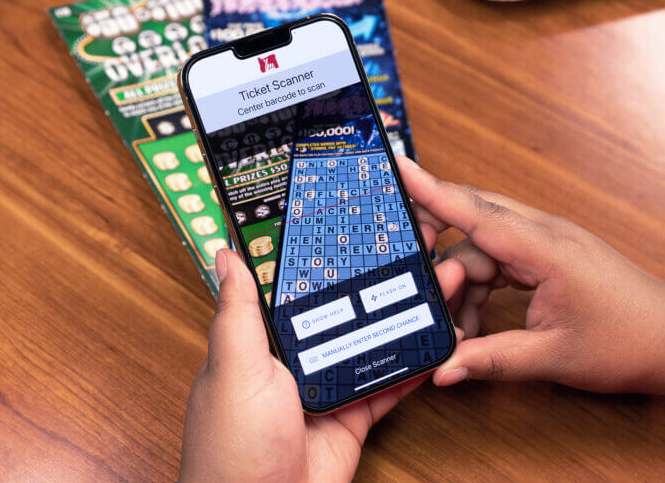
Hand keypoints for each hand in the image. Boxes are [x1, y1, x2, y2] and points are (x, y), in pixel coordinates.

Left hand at [180, 246, 465, 482]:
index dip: (326, 253)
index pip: (297, 283)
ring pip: (373, 340)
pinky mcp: (354, 416)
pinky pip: (389, 384)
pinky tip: (438, 338)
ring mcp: (329, 386)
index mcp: (263, 337)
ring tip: (436, 280)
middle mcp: (297, 357)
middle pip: (345, 307)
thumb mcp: (234, 366)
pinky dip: (415, 364)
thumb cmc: (232, 443)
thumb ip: (238, 311)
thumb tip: (226, 253)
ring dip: (404, 313)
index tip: (357, 221)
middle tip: (414, 246)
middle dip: (379, 278)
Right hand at [397, 157, 664, 394]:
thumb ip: (491, 360)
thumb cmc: (629, 342)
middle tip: (406, 269)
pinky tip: (473, 320)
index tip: (400, 169)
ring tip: (457, 327)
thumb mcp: (554, 357)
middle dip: (434, 239)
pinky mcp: (545, 254)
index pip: (476, 213)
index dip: (433, 191)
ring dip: (459, 282)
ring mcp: (544, 242)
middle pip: (471, 218)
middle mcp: (543, 234)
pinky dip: (477, 286)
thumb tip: (443, 368)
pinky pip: (495, 258)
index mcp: (546, 249)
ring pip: (479, 245)